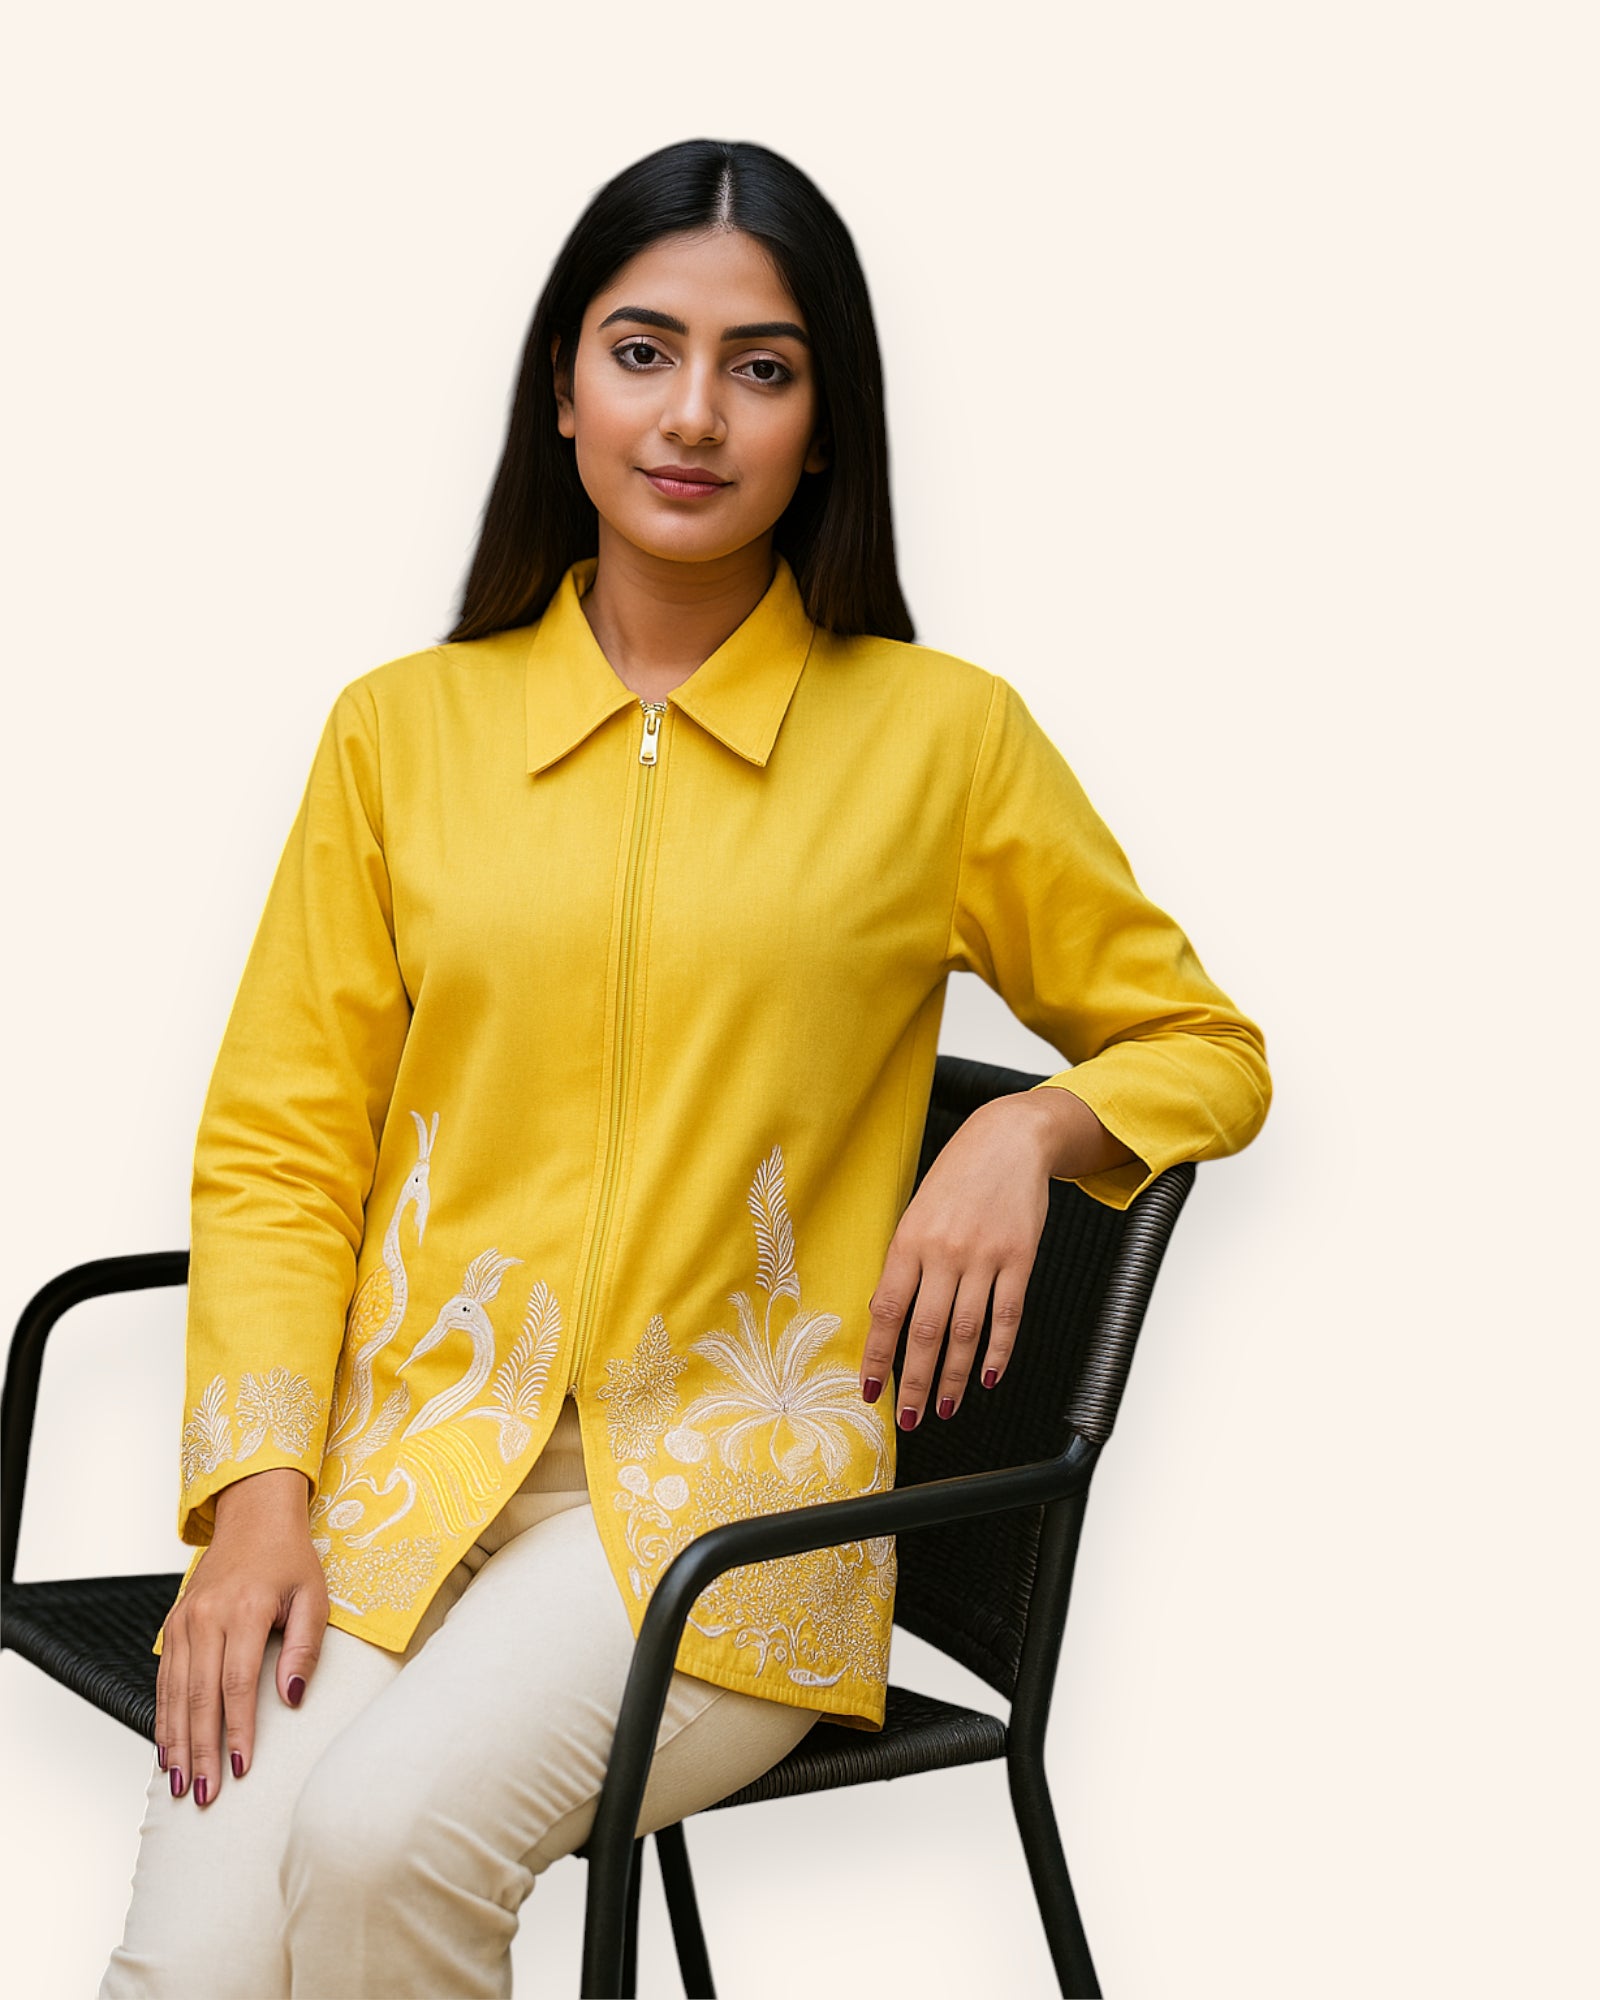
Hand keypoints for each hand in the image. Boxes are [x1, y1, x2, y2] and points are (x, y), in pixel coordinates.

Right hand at [155, 1467, 326, 1808]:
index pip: (238, 1684)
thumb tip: (291, 1699)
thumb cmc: (290, 1559)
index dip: (238, 1730)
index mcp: (244, 1611)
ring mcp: (184, 1621)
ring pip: (175, 1694)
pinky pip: (165, 1679)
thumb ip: (305, 1648)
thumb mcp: (314, 1596)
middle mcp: (207, 1618)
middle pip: (200, 1697)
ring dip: (177, 1743)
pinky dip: (164, 1717)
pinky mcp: (173, 1624)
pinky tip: (167, 1749)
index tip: (242, 1768)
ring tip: (181, 1784)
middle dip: (202, 1751)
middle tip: (206, 1794)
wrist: (254, 1517)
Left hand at [858, 1093, 1055, 1428]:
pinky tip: (988, 1377)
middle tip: (910, 1418)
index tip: (871, 1390)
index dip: (877, 1356)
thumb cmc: (956, 1177)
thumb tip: (888, 1318)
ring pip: (966, 1332)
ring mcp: (985, 1256)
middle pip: (926, 1331)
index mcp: (909, 1240)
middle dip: (916, 1382)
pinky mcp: (1021, 1258)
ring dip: (955, 1376)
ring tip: (946, 1407)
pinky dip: (998, 1352)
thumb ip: (905, 1262)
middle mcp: (945, 1251)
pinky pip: (1008, 1316)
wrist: (1009, 1140)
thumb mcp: (916, 1212)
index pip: (887, 1310)